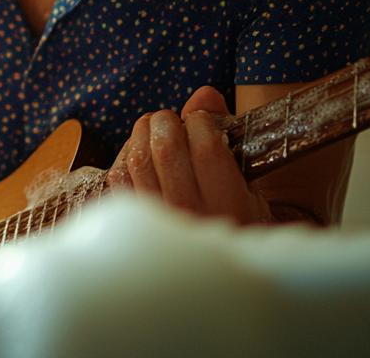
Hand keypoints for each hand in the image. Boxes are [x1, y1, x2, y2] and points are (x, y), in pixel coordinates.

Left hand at [107, 86, 271, 223]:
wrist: (216, 275)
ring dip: (141, 134)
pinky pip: (119, 180)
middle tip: (169, 118)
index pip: (207, 151)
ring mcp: (160, 221)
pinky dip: (124, 156)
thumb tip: (205, 94)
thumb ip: (228, 138)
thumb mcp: (250, 188)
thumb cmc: (239, 224)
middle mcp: (191, 216)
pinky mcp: (135, 223)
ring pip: (138, 163)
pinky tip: (135, 150)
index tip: (200, 118)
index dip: (200, 122)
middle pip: (166, 152)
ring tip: (151, 126)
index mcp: (230, 208)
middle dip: (165, 122)